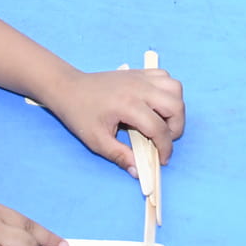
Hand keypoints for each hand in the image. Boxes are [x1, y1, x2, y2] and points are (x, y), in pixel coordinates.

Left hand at [38, 66, 184, 175]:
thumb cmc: (80, 114)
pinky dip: (169, 92)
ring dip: (175, 108)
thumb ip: (120, 156)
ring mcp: (141, 77)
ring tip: (163, 121)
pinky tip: (157, 104)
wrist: (69, 88)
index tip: (161, 160)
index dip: (165, 148)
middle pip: (176, 105)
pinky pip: (165, 77)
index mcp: (128, 105)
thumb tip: (139, 172)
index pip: (159, 128)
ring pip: (175, 88)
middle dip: (176, 128)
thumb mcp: (97, 141)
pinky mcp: (140, 72)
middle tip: (163, 140)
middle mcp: (139, 88)